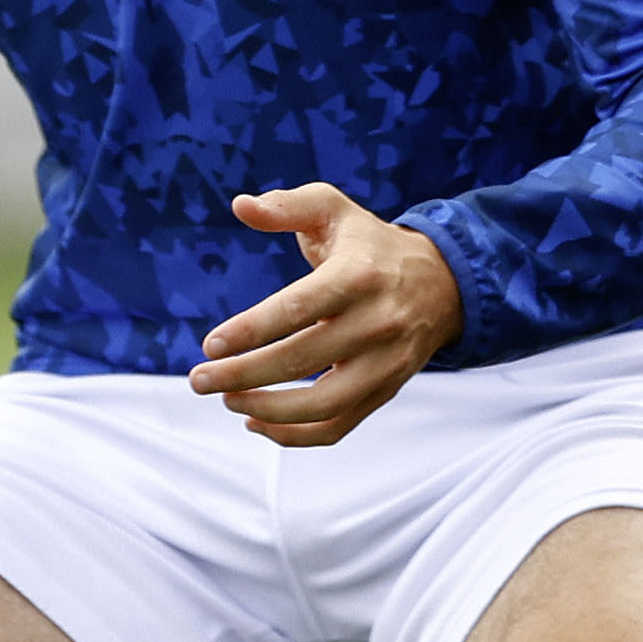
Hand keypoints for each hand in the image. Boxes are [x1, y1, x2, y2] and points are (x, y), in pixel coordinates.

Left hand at [189, 182, 463, 446]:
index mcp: (359, 275)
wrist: (442, 284)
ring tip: (228, 400)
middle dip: (243, 375)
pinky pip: (339, 426)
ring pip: (323, 404)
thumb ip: (287, 206)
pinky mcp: (386, 391)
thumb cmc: (370, 245)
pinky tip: (256, 422)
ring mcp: (385, 363)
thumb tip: (241, 206)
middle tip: (199, 380)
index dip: (251, 330)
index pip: (298, 309)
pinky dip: (294, 435)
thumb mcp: (334, 210)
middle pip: (302, 360)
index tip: (210, 345)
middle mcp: (377, 322)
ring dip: (267, 410)